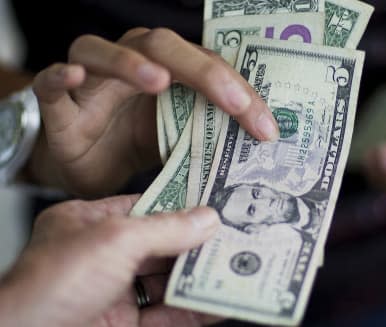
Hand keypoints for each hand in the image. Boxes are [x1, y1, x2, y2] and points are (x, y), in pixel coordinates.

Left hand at [0, 195, 220, 326]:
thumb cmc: (53, 286)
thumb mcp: (115, 240)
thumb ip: (165, 227)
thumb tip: (207, 218)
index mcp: (87, 225)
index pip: (144, 207)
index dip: (182, 205)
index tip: (216, 204)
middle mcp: (100, 258)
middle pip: (161, 246)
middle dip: (198, 244)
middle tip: (236, 236)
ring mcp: (111, 295)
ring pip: (167, 282)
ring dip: (201, 277)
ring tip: (238, 266)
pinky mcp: (123, 326)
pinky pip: (167, 315)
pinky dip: (196, 309)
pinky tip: (220, 302)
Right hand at [29, 28, 278, 196]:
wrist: (88, 165)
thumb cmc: (136, 144)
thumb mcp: (178, 141)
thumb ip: (206, 135)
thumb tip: (258, 149)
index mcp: (168, 70)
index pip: (208, 67)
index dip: (240, 94)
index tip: (266, 129)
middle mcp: (132, 63)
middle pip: (164, 47)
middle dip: (204, 73)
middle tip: (234, 104)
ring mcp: (93, 79)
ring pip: (105, 52)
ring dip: (132, 63)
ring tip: (158, 82)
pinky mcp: (60, 103)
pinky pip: (52, 82)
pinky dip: (60, 76)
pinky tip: (74, 76)